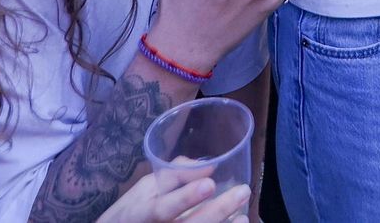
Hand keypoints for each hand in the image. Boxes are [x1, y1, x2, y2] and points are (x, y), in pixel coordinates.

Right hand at [94, 169, 249, 222]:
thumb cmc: (134, 211)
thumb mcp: (145, 188)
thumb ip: (174, 175)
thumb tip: (209, 165)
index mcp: (141, 213)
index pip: (163, 209)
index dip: (186, 198)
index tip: (210, 183)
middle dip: (218, 210)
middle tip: (242, 191)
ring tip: (245, 214)